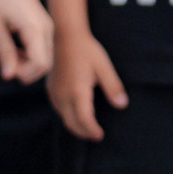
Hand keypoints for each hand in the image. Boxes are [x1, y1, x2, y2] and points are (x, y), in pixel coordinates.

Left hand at [0, 0, 54, 83]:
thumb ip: (3, 52)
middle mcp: (47, 29)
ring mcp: (49, 27)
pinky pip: (44, 49)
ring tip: (8, 53)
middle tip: (6, 63)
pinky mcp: (46, 25)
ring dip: (29, 64)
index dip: (24, 73)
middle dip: (27, 71)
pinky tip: (15, 47)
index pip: (40, 64)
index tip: (5, 68)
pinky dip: (31, 55)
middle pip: (46, 64)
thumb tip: (8, 76)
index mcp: (35, 28)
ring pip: (46, 58)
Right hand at [49, 26, 125, 140]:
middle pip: (72, 122)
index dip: (92, 130)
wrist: (65, 36)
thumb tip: (122, 105)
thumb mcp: (104, 67)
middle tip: (96, 137)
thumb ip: (113, 87)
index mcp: (77, 91)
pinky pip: (58, 109)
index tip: (100, 135)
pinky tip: (77, 114)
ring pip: (63, 117)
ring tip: (88, 129)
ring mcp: (55, 92)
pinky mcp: (51, 88)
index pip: (84, 120)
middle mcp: (63, 95)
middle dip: (84, 132)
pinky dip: (68, 116)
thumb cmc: (87, 51)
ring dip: (75, 125)